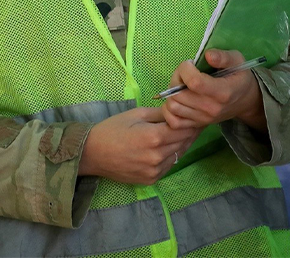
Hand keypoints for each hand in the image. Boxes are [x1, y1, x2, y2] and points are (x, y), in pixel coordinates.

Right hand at [79, 107, 201, 184]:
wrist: (92, 154)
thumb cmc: (112, 129)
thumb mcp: (136, 114)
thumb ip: (160, 113)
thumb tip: (179, 109)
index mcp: (154, 136)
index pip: (184, 128)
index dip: (191, 120)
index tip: (197, 114)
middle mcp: (157, 156)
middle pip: (184, 142)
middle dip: (190, 131)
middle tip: (196, 122)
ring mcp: (155, 170)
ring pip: (178, 155)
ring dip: (183, 144)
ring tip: (184, 133)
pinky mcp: (151, 179)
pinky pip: (169, 166)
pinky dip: (172, 155)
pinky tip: (169, 147)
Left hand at [160, 49, 266, 131]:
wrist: (244, 101)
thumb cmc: (239, 77)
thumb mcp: (237, 61)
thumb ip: (223, 57)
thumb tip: (207, 55)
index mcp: (223, 92)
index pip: (195, 82)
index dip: (185, 70)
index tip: (190, 63)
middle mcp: (211, 108)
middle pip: (179, 94)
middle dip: (176, 78)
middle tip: (184, 72)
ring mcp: (203, 119)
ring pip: (173, 107)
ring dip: (172, 92)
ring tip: (182, 85)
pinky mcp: (197, 125)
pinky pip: (174, 122)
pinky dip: (170, 110)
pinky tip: (178, 98)